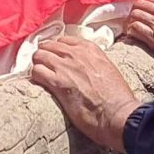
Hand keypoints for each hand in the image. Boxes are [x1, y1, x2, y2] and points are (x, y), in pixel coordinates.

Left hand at [27, 35, 140, 152]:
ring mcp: (65, 66)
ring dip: (38, 65)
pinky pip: (36, 72)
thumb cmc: (117, 96)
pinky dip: (36, 77)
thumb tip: (83, 66)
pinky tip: (40, 84)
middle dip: (44, 55)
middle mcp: (76, 53)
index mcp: (90, 49)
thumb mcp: (107, 68)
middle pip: (48, 45)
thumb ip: (92, 62)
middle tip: (45, 66)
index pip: (64, 40)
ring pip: (39, 56)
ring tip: (41, 75)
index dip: (57, 49)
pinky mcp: (57, 83)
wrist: (118, 113)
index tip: (56, 57)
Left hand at [125, 0, 153, 72]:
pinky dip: (131, 31)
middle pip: (140, 4)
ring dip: (131, 21)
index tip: (143, 10)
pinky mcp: (153, 38)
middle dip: (135, 11)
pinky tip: (131, 35)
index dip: (145, 5)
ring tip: (130, 27)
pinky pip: (135, 29)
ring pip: (135, 15)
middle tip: (133, 18)